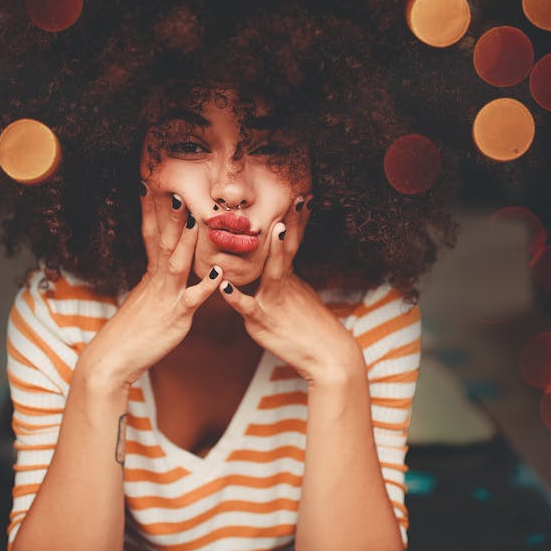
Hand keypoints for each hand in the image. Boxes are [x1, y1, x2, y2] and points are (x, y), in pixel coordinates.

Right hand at [77, 186, 221, 389]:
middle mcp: (156, 279)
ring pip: (177, 262)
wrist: (112, 357)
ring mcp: (166, 296)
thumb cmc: (130, 332)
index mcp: (150, 273)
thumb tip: (160, 268)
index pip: (151, 233)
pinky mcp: (176, 316)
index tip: (152, 184)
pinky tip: (218, 275)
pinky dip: (205, 287)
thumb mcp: (144, 299)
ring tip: (196, 216)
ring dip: (187, 240)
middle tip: (176, 185)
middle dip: (170, 213)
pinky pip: (192, 300)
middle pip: (163, 240)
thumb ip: (156, 282)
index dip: (153, 209)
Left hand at [217, 196, 364, 385]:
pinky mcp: (261, 320)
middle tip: (297, 197)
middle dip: (292, 223)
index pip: (293, 241)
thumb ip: (286, 279)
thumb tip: (280, 264)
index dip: (298, 219)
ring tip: (276, 228)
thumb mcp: (301, 297)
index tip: (302, 195)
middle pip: (287, 249)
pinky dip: (234, 295)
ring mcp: (272, 300)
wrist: (328, 356)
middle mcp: (283, 283)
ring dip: (275, 250)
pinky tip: (222, 284)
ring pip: (272, 271)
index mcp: (290, 276)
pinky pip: (246, 306)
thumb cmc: (312, 328)